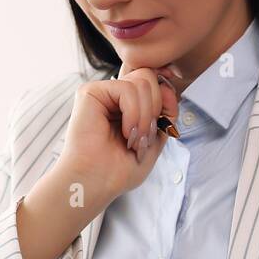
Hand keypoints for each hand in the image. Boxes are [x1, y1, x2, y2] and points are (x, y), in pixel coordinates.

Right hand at [59, 58, 181, 203]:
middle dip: (156, 108)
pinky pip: (126, 88)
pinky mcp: (90, 92)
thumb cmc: (118, 169)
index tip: (164, 119)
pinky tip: (125, 132)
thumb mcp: (154, 139)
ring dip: (144, 116)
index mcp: (126, 104)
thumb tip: (168, 86)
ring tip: (134, 139)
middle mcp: (113, 95)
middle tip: (144, 136)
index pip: (154, 83)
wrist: (95, 182)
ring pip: (141, 82)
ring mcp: (101, 92)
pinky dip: (133, 113)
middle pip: (149, 76)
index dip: (165, 96)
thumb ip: (165, 112)